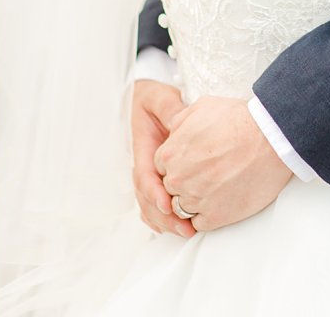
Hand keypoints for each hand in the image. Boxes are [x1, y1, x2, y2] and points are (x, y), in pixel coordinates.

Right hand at [131, 80, 194, 238]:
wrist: (144, 101)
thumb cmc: (154, 99)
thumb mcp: (160, 98)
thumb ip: (169, 108)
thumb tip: (178, 121)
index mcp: (143, 149)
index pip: (145, 176)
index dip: (156, 193)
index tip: (169, 204)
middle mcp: (143, 165)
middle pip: (148, 198)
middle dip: (165, 215)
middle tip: (186, 228)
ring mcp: (147, 173)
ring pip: (149, 204)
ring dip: (165, 221)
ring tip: (186, 232)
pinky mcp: (154, 178)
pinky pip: (153, 202)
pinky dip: (161, 218)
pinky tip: (175, 227)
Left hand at [153, 96, 291, 231]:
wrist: (275, 137)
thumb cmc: (242, 119)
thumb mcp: (204, 106)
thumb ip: (180, 120)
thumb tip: (172, 129)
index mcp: (171, 154)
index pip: (162, 167)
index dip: (180, 163)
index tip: (198, 160)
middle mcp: (178, 179)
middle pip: (171, 188)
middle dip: (187, 181)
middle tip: (211, 172)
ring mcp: (195, 200)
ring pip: (182, 209)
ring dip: (197, 200)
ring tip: (219, 186)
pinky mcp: (215, 217)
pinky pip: (199, 224)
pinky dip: (209, 215)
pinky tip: (224, 200)